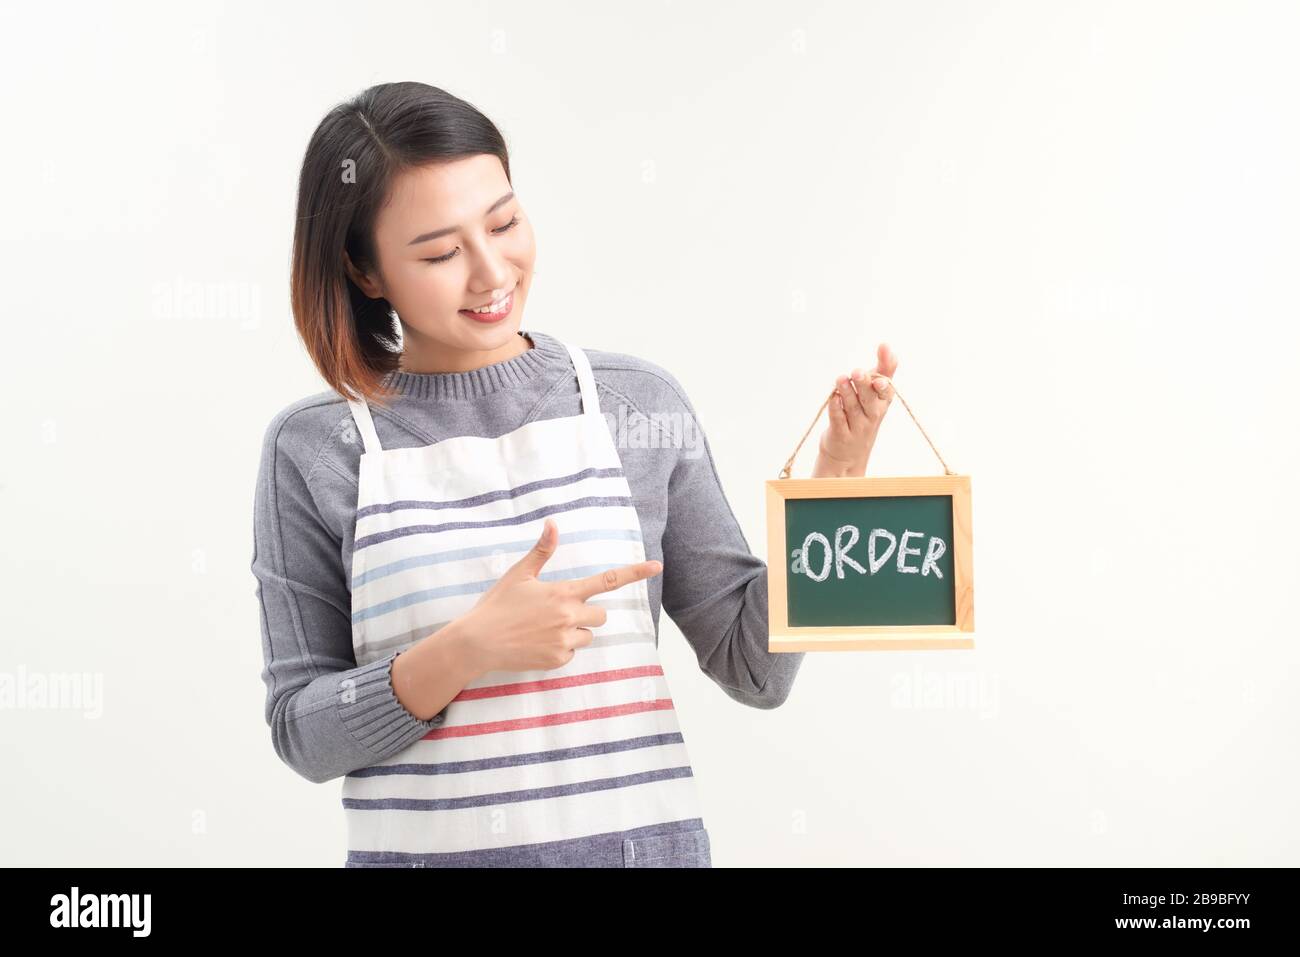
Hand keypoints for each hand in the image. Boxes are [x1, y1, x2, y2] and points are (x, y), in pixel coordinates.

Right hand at [455, 517, 663, 674]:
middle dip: (587, 613)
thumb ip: (542, 551)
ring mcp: (565, 640)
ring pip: (587, 635)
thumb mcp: (519, 575)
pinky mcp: (558, 659)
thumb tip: (553, 523)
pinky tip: (538, 643)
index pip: (607, 581)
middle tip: (559, 612)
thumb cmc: (497, 605)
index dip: (635, 573)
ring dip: (574, 632)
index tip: (657, 566)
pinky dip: (561, 648)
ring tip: (543, 629)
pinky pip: (572, 652)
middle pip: (601, 615)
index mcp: (563, 592)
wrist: (477, 642)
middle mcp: (568, 616)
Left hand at [811, 342, 898, 477]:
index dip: (885, 373)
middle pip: (870, 399)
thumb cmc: (862, 417)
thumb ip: (881, 371)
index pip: (887, 388)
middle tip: (857, 372)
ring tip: (841, 379)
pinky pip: (839, 420)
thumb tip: (887, 346)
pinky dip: (836, 409)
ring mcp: (857, 426)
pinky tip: (833, 398)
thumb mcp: (874, 395)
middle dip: (864, 385)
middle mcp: (872, 415)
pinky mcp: (841, 435)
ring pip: (853, 408)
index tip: (883, 359)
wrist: (848, 455)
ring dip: (847, 393)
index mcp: (881, 403)